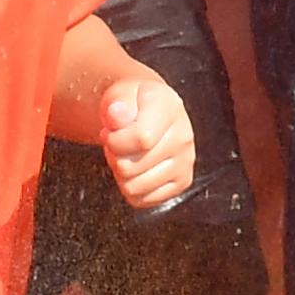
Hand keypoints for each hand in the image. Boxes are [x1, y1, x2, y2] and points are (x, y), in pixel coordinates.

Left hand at [96, 72, 196, 212]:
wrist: (147, 109)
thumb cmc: (131, 103)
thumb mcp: (120, 94)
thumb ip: (118, 103)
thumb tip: (117, 115)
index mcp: (169, 108)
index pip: (141, 139)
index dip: (115, 141)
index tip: (110, 133)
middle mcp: (183, 135)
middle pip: (132, 167)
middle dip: (115, 157)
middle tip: (118, 144)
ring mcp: (185, 161)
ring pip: (134, 187)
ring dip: (121, 174)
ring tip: (127, 155)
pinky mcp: (182, 181)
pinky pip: (143, 200)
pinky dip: (132, 188)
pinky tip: (136, 169)